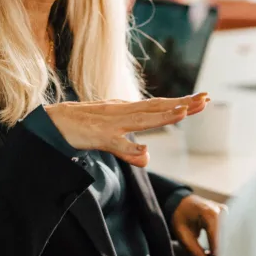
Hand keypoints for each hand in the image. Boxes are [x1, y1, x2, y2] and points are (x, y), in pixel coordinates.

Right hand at [44, 93, 209, 166]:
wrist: (50, 123)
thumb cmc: (79, 128)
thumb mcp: (109, 138)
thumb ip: (128, 148)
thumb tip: (146, 156)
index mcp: (125, 111)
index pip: (158, 106)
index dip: (180, 103)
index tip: (202, 99)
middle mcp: (122, 112)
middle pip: (157, 108)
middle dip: (182, 104)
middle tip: (206, 99)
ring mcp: (110, 123)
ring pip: (141, 119)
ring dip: (163, 117)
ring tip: (185, 112)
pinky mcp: (97, 136)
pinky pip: (116, 143)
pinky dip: (130, 146)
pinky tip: (144, 153)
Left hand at [171, 194, 226, 255]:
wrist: (181, 201)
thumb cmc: (180, 216)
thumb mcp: (183, 236)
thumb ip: (195, 254)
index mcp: (210, 215)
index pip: (219, 243)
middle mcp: (223, 212)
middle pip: (227, 242)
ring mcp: (227, 214)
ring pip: (229, 240)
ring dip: (224, 254)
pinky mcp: (229, 217)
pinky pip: (228, 236)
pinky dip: (224, 248)